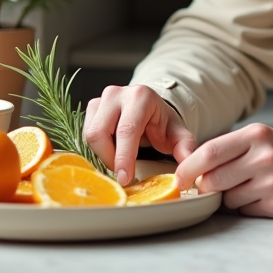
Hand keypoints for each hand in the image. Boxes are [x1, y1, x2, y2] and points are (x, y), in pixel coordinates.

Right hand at [83, 84, 197, 186]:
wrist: (150, 108)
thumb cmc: (162, 122)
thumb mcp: (178, 134)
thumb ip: (185, 149)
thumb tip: (187, 170)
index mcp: (140, 97)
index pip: (126, 130)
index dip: (123, 157)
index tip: (124, 179)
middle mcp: (117, 94)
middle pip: (100, 133)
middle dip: (110, 158)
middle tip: (124, 172)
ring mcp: (101, 99)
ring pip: (90, 135)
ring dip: (103, 154)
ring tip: (121, 160)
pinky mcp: (91, 108)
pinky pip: (85, 134)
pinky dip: (97, 149)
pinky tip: (112, 152)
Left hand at [173, 123, 272, 217]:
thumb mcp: (259, 138)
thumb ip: (228, 148)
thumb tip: (191, 166)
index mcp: (256, 135)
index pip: (210, 152)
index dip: (189, 167)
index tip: (179, 176)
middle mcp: (264, 157)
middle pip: (214, 179)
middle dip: (206, 185)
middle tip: (211, 184)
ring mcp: (272, 183)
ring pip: (227, 198)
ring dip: (229, 196)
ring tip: (247, 185)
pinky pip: (244, 210)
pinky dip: (245, 206)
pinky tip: (260, 195)